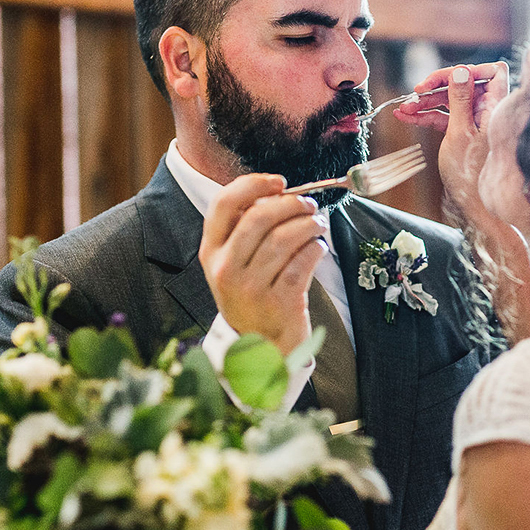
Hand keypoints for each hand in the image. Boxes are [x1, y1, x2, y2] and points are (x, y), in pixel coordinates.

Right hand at [199, 174, 328, 355]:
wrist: (261, 346)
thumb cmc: (252, 295)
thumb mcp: (234, 264)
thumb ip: (245, 229)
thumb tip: (280, 191)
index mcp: (210, 252)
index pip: (223, 204)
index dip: (253, 185)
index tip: (280, 182)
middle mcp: (225, 269)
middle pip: (258, 218)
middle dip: (290, 204)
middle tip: (309, 204)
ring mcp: (250, 289)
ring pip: (283, 239)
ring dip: (307, 224)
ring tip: (318, 223)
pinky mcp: (278, 303)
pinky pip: (302, 263)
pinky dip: (315, 248)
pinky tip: (319, 247)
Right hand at [395, 61, 509, 218]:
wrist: (476, 206)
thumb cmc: (471, 174)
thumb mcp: (460, 133)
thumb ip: (460, 100)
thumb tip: (462, 71)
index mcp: (496, 107)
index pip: (492, 71)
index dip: (470, 70)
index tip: (447, 77)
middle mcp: (489, 111)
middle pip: (465, 84)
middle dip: (438, 86)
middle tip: (417, 91)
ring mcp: (475, 121)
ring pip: (451, 100)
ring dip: (427, 102)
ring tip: (404, 108)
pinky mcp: (464, 132)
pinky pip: (445, 116)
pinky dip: (427, 115)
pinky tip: (407, 116)